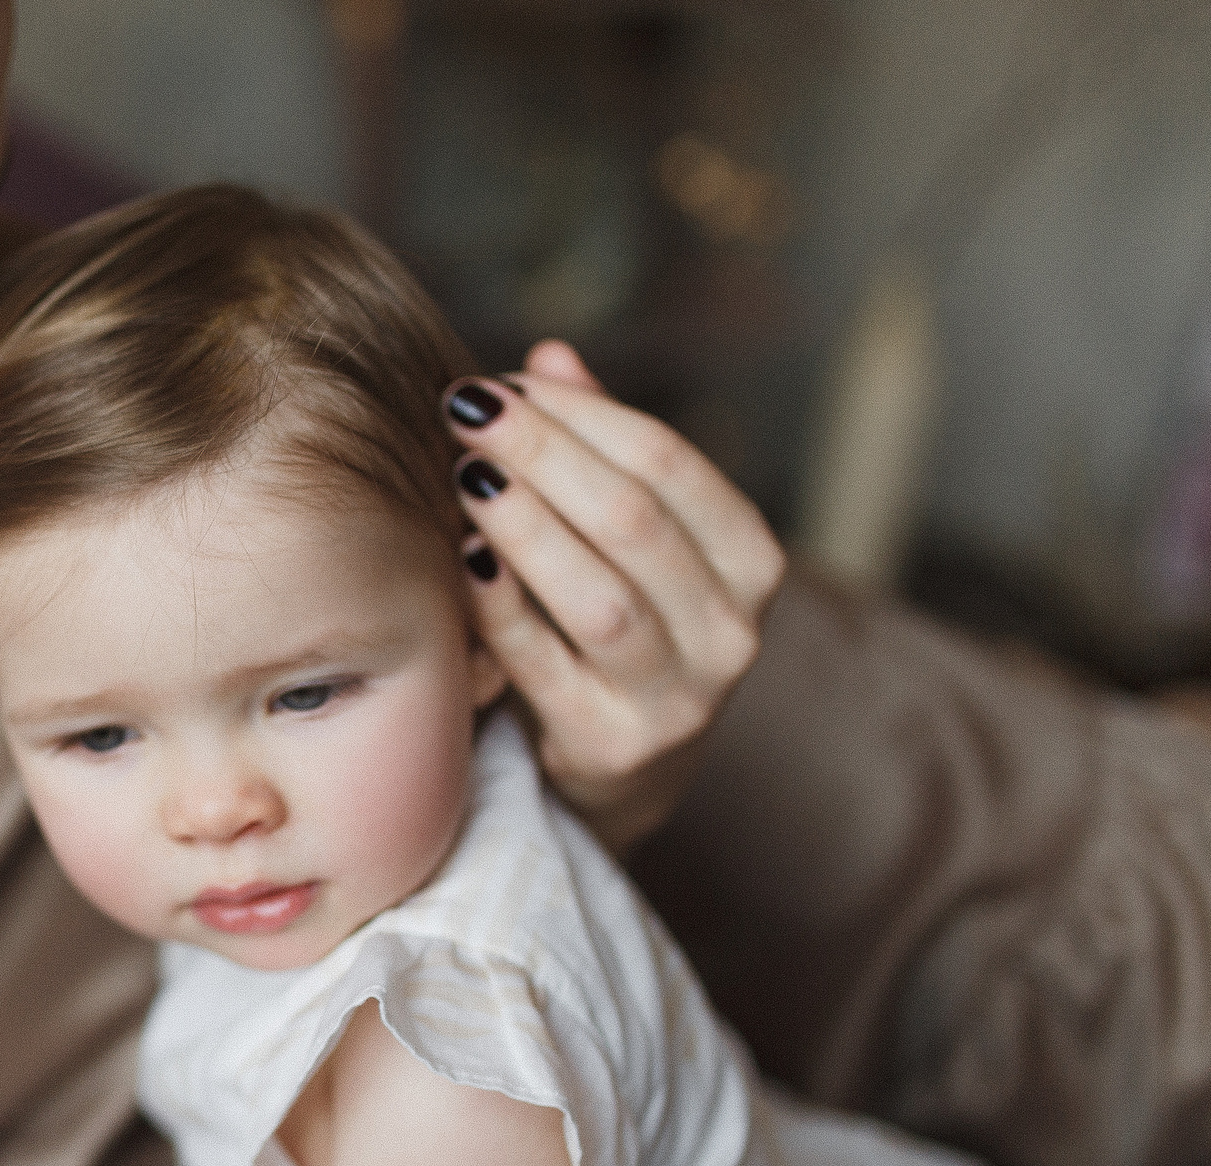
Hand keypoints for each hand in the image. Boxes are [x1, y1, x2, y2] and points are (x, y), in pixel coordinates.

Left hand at [446, 340, 784, 852]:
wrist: (625, 765)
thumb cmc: (621, 622)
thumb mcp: (628, 539)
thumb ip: (598, 449)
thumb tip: (547, 355)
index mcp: (750, 560)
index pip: (667, 463)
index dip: (579, 414)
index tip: (499, 381)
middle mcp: (732, 630)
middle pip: (631, 521)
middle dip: (540, 454)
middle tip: (462, 410)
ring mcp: (678, 697)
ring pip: (598, 596)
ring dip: (523, 525)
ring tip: (460, 473)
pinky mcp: (611, 746)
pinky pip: (544, 665)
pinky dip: (500, 607)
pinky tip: (460, 554)